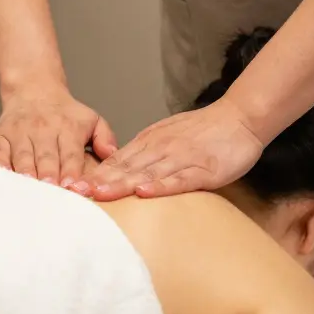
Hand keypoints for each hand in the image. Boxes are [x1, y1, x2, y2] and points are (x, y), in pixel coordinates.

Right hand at [0, 86, 118, 187]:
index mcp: (68, 128)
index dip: (71, 172)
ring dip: (27, 173)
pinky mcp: (1, 136)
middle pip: (46, 158)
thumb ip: (105, 138)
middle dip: (49, 176)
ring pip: (23, 156)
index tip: (72, 187)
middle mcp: (43, 130)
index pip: (70, 154)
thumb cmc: (64, 114)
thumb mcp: (91, 119)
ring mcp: (20, 133)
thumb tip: (111, 155)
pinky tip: (5, 176)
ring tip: (30, 189)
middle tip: (52, 193)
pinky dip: (1, 164)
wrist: (33, 90)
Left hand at [72, 98, 263, 200]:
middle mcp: (162, 149)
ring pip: (147, 173)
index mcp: (151, 142)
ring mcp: (183, 158)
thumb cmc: (204, 131)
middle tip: (77, 194)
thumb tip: (119, 173)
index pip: (117, 161)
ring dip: (122, 185)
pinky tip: (145, 193)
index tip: (74, 187)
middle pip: (127, 168)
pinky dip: (161, 186)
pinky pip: (180, 179)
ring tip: (101, 195)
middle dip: (100, 182)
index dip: (95, 174)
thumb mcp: (167, 136)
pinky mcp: (204, 169)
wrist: (239, 118)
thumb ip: (145, 153)